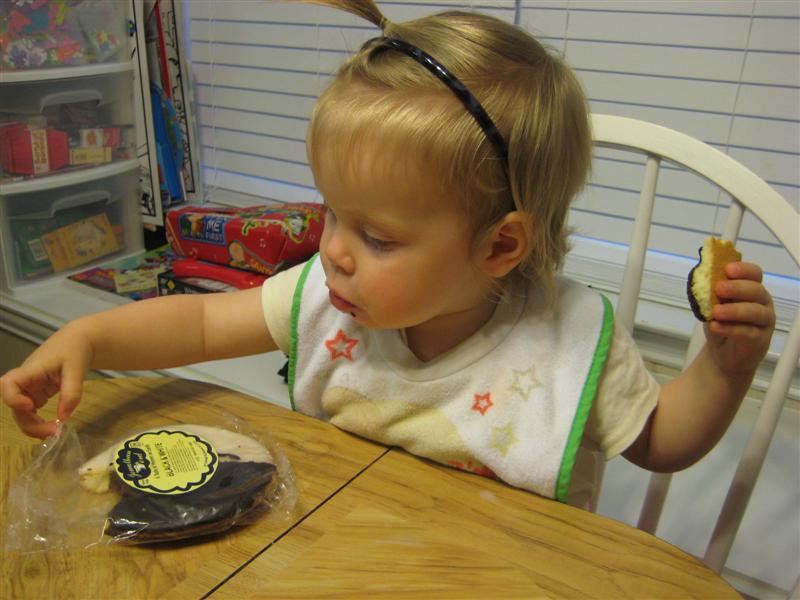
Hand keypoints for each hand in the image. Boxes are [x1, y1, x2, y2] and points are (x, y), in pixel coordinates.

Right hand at [0, 324, 91, 438]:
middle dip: (29, 423)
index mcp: (31, 370)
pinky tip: (53, 427)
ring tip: (55, 431)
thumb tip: (63, 417)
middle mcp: (26, 380)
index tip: (31, 407)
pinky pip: (32, 411)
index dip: (12, 398)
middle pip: (15, 406)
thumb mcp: (77, 368)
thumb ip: (71, 392)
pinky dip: (39, 421)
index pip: (8, 384)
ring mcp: (30, 388)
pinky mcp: (38, 393)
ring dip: (34, 425)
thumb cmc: (75, 349)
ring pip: (22, 412)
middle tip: (53, 431)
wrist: (80, 340)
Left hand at [705, 261, 775, 377]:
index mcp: (751, 288)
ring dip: (734, 310)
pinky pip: (749, 332)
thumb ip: (710, 292)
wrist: (723, 352)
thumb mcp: (711, 305)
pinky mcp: (761, 339)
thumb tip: (702, 279)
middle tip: (719, 288)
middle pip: (756, 290)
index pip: (754, 274)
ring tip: (716, 311)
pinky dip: (731, 329)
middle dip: (737, 288)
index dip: (743, 269)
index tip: (727, 269)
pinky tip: (716, 327)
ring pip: (756, 312)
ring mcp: (764, 321)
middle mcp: (761, 302)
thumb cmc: (721, 322)